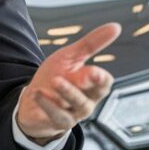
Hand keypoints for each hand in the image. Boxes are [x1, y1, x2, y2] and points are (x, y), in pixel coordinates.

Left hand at [16, 22, 120, 143]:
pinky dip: (48, 104)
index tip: (96, 70)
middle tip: (87, 72)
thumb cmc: (55, 77)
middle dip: (91, 83)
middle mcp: (87, 100)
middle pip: (96, 94)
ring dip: (68, 92)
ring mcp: (74, 113)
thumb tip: (116, 27)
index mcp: (91, 84)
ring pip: (78, 105)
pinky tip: (38, 92)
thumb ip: (91, 44)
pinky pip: (58, 116)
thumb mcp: (71, 57)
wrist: (32, 100)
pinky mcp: (58, 122)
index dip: (101, 77)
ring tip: (56, 80)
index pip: (105, 82)